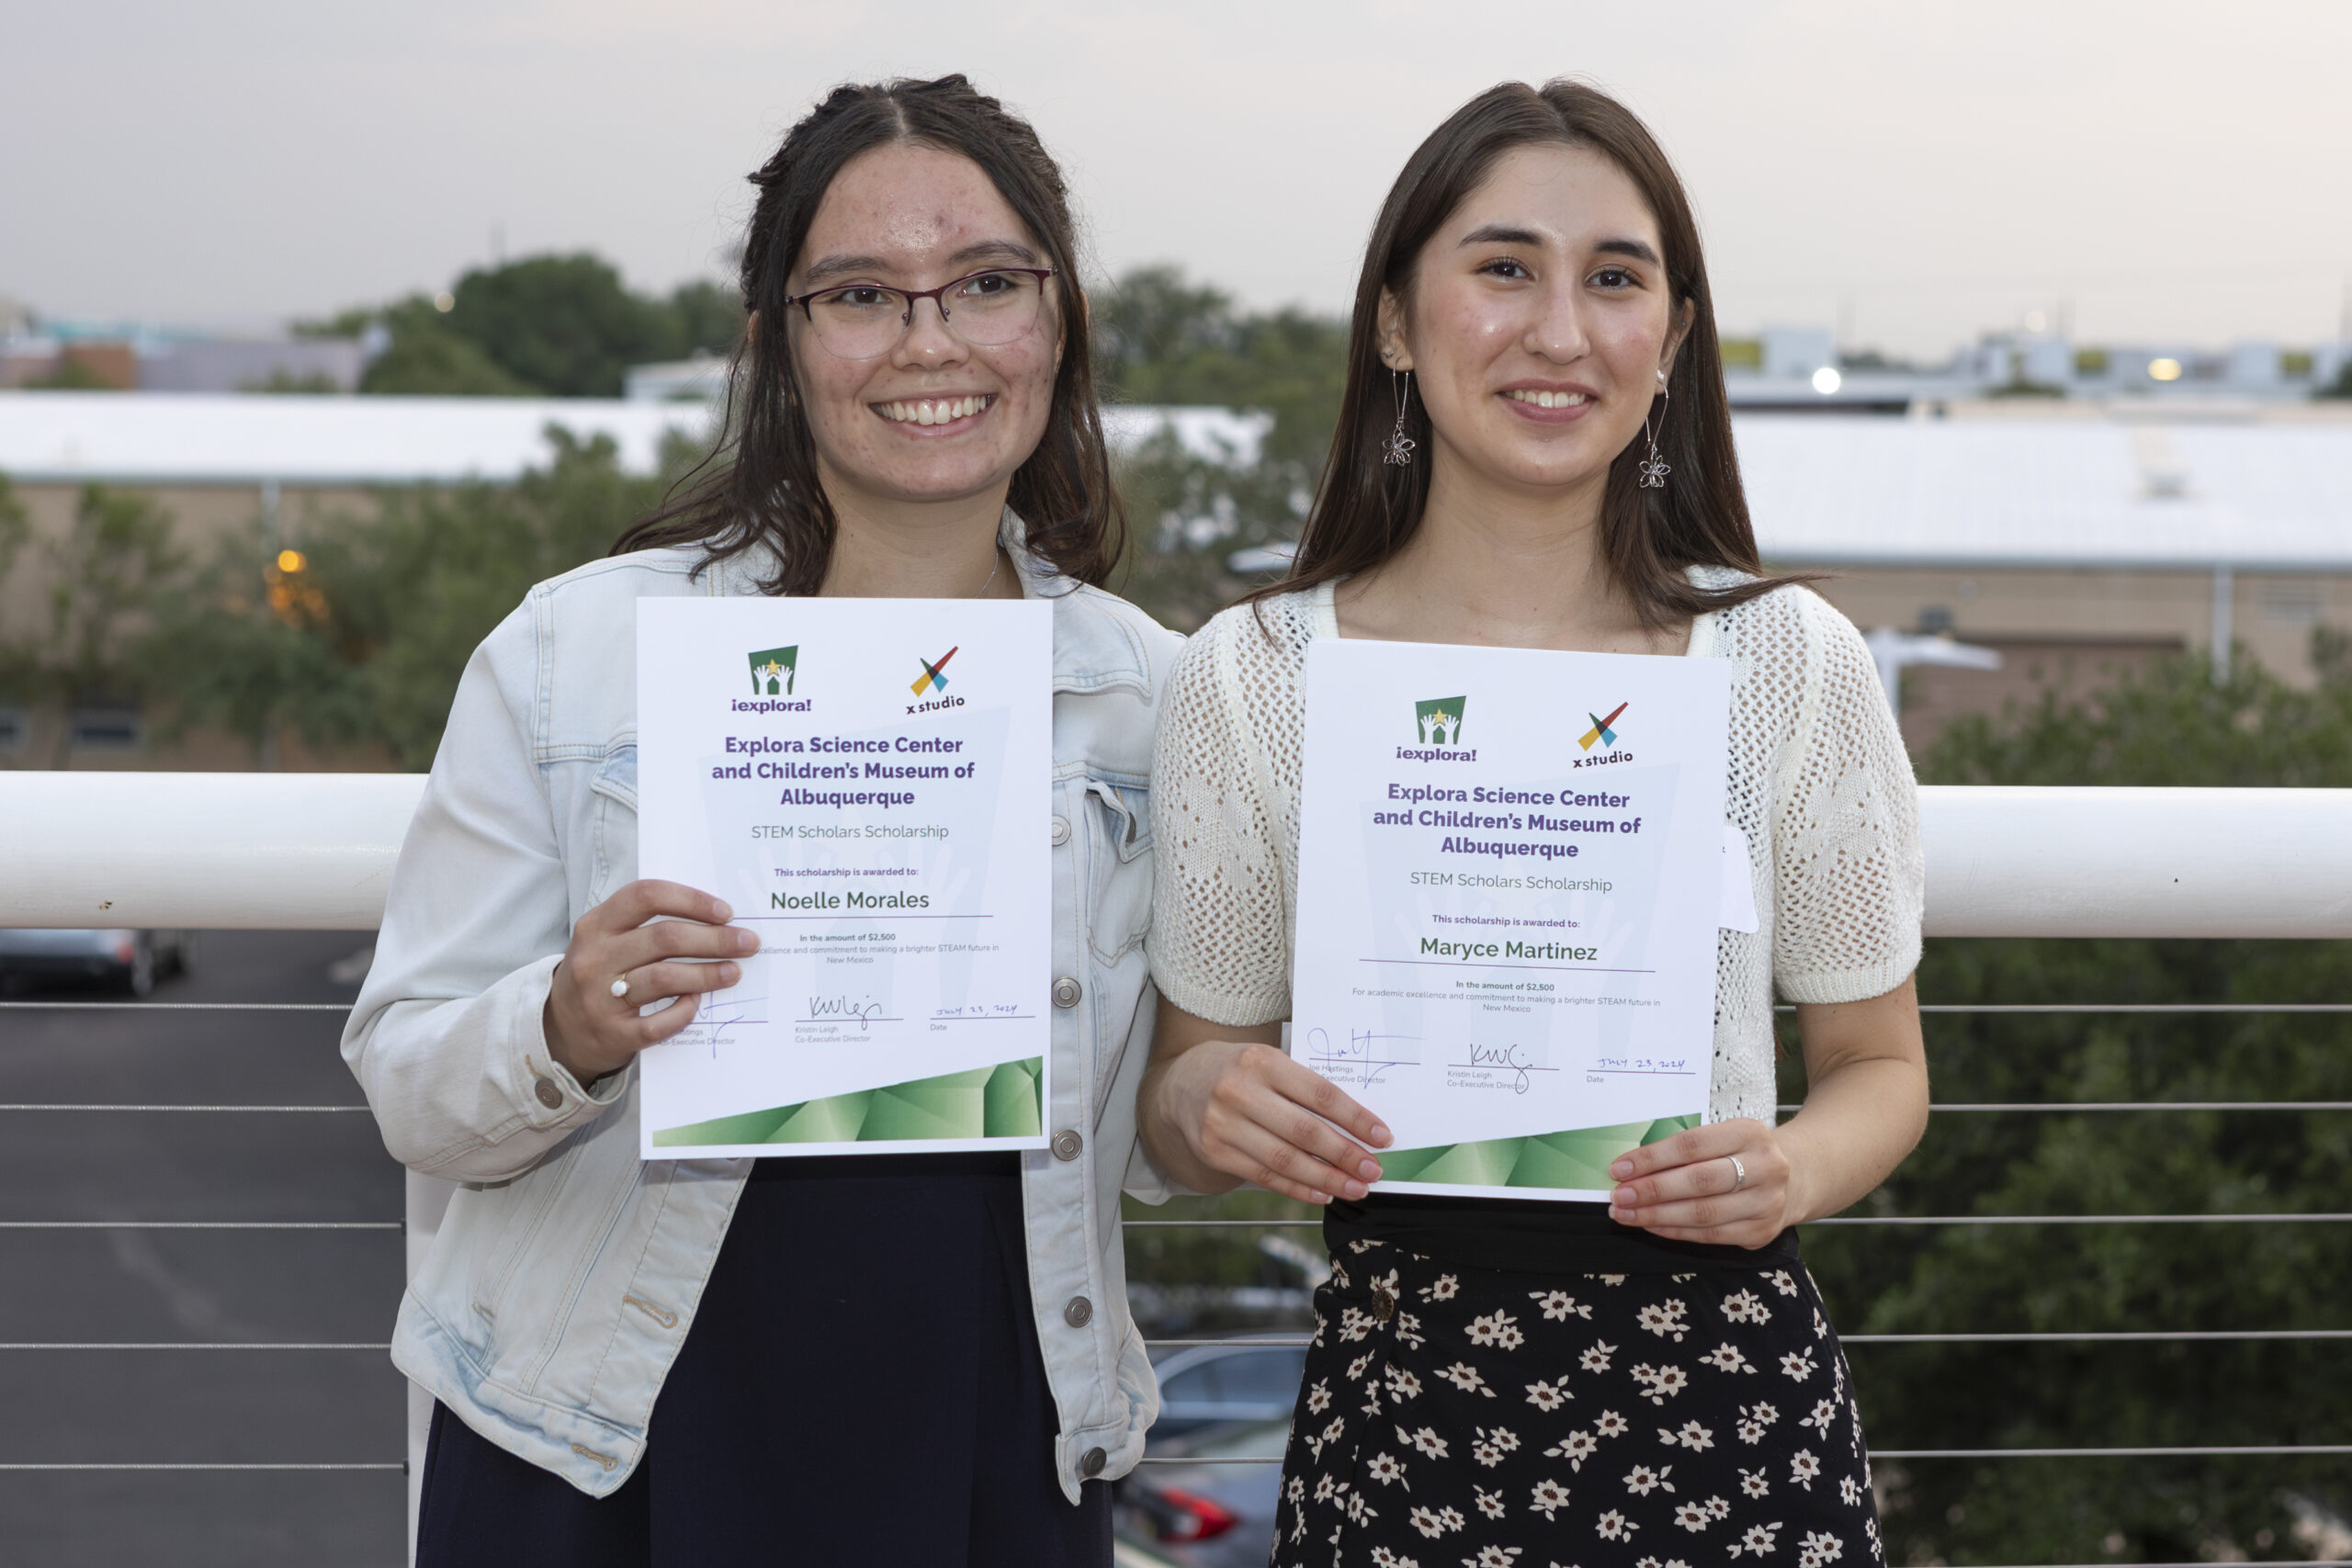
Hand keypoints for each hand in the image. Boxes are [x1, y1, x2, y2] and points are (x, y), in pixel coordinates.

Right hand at [543, 880, 756, 1085]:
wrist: (562, 1030)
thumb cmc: (600, 975)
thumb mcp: (607, 940)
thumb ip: (647, 926)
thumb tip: (717, 920)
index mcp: (596, 925)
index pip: (646, 896)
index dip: (691, 899)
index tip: (725, 912)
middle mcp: (594, 958)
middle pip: (665, 937)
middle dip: (715, 938)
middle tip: (748, 942)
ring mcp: (600, 998)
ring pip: (665, 978)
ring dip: (708, 973)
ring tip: (734, 972)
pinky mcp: (613, 1034)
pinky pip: (659, 1022)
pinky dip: (685, 1010)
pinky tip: (697, 1002)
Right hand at [1152, 1039, 1392, 1205]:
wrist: (1181, 1083)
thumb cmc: (1240, 1071)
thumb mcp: (1269, 1061)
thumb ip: (1304, 1087)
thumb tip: (1357, 1127)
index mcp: (1262, 1060)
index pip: (1319, 1093)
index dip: (1355, 1118)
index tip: (1381, 1136)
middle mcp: (1239, 1091)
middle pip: (1304, 1131)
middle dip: (1345, 1155)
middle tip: (1373, 1170)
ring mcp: (1222, 1124)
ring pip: (1285, 1160)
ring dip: (1326, 1179)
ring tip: (1354, 1188)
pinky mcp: (1214, 1151)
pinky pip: (1264, 1176)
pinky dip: (1297, 1188)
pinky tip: (1322, 1194)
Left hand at [1606, 1118, 1798, 1248]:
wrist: (1795, 1177)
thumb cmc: (1743, 1154)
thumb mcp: (1724, 1136)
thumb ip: (1685, 1149)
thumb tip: (1631, 1168)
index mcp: (1749, 1132)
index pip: (1691, 1145)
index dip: (1651, 1158)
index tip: (1619, 1169)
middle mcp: (1765, 1166)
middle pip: (1698, 1181)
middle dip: (1651, 1190)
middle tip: (1618, 1196)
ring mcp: (1767, 1202)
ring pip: (1702, 1213)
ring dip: (1657, 1215)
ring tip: (1626, 1214)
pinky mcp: (1762, 1232)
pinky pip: (1710, 1236)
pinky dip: (1675, 1231)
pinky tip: (1651, 1225)